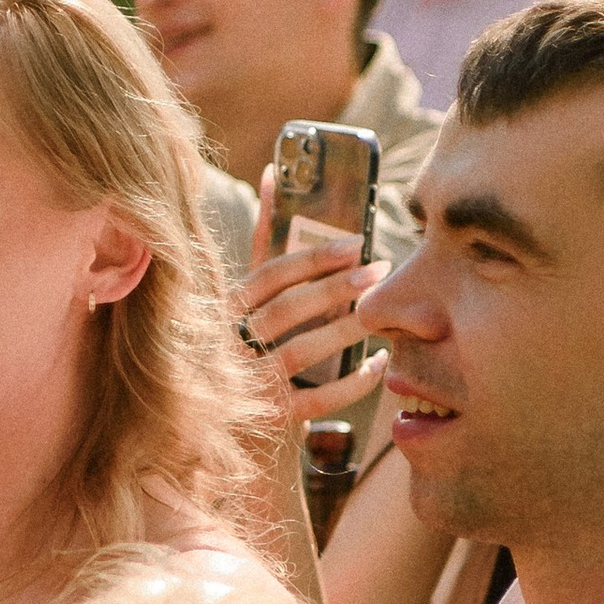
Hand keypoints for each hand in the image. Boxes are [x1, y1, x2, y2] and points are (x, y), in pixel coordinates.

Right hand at [238, 179, 389, 424]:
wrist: (232, 429)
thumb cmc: (247, 347)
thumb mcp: (243, 298)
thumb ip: (260, 247)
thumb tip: (273, 174)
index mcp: (223, 310)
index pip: (267, 275)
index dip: (312, 257)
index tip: (355, 242)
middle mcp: (229, 345)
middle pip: (287, 308)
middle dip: (337, 287)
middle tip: (379, 269)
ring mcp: (248, 384)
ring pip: (302, 349)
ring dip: (347, 329)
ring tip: (380, 313)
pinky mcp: (270, 419)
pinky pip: (319, 398)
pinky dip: (353, 381)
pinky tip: (378, 365)